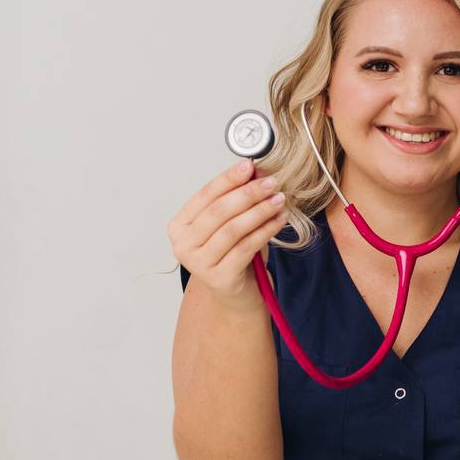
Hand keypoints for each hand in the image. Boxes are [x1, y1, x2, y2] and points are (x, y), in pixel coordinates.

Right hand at [167, 157, 287, 312]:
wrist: (235, 294)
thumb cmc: (232, 255)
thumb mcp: (232, 222)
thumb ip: (238, 198)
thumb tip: (257, 171)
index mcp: (180, 226)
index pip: (205, 195)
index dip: (228, 178)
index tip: (249, 165)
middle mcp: (183, 245)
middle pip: (218, 211)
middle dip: (248, 193)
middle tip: (271, 182)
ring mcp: (199, 264)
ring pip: (233, 229)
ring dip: (259, 211)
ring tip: (279, 200)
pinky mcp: (219, 278)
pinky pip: (246, 247)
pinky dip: (265, 230)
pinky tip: (279, 220)